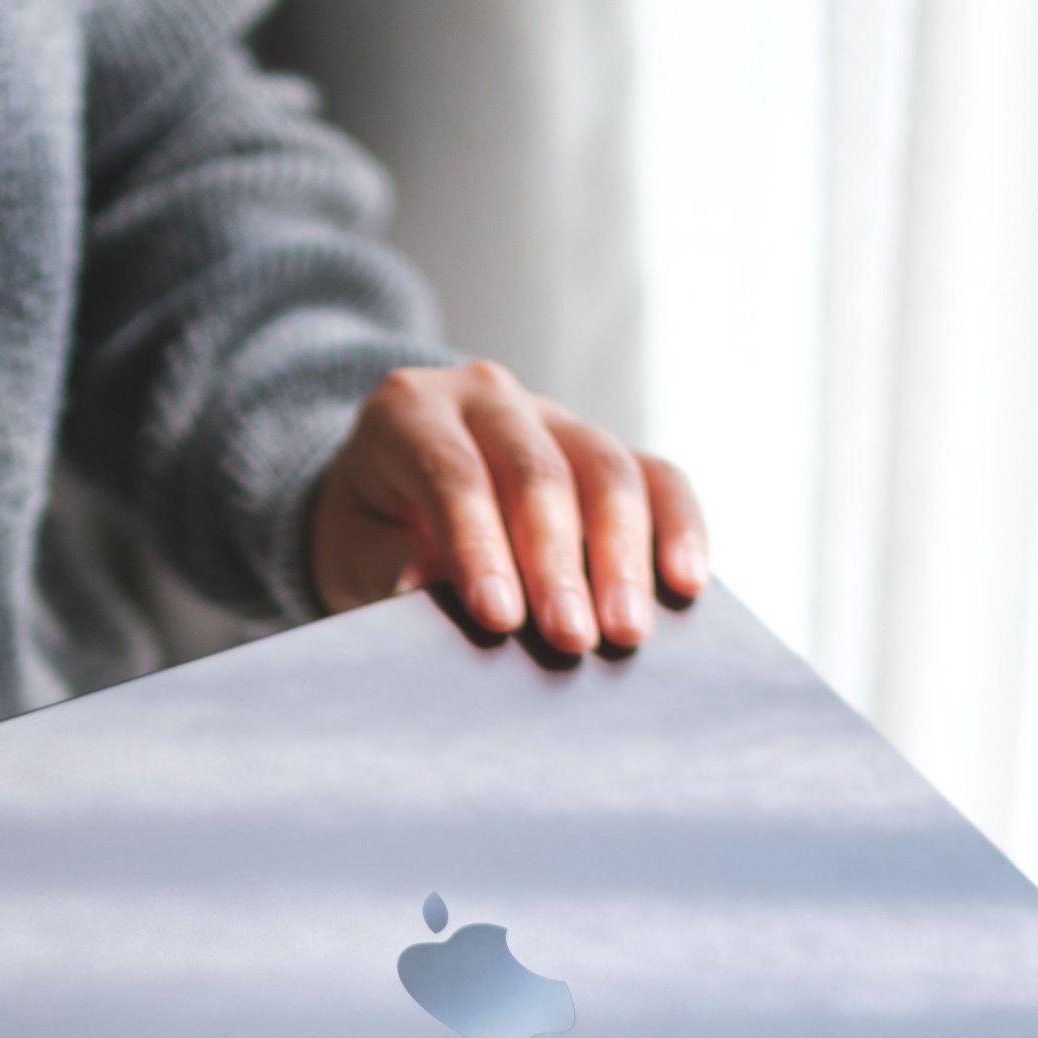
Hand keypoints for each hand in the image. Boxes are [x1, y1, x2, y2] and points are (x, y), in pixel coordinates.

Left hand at [311, 361, 708, 655]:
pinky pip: (655, 475)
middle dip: (559, 562)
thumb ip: (388, 565)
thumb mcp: (350, 551)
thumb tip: (437, 588)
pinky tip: (687, 583)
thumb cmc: (367, 532)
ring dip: (622, 556)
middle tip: (574, 638)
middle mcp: (487, 398)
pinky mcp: (600, 449)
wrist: (386, 501)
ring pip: (605, 468)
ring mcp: (551, 417)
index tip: (500, 618)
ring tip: (628, 632)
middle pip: (537, 472)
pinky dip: (677, 527)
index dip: (480, 547)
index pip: (455, 476)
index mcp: (410, 412)